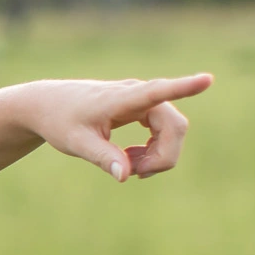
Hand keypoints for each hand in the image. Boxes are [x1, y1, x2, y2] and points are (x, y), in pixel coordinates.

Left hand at [21, 74, 211, 181]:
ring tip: (128, 167)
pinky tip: (130, 158)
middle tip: (135, 174)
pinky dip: (153, 150)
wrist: (47, 105)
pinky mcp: (142, 107)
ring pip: (172, 130)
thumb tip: (125, 175)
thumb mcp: (75, 142)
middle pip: (174, 127)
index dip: (184, 87)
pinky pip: (164, 131)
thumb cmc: (59, 121)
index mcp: (121, 98)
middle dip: (163, 156)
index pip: (158, 91)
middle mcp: (138, 94)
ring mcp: (142, 100)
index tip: (207, 79)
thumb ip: (101, 157)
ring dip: (158, 155)